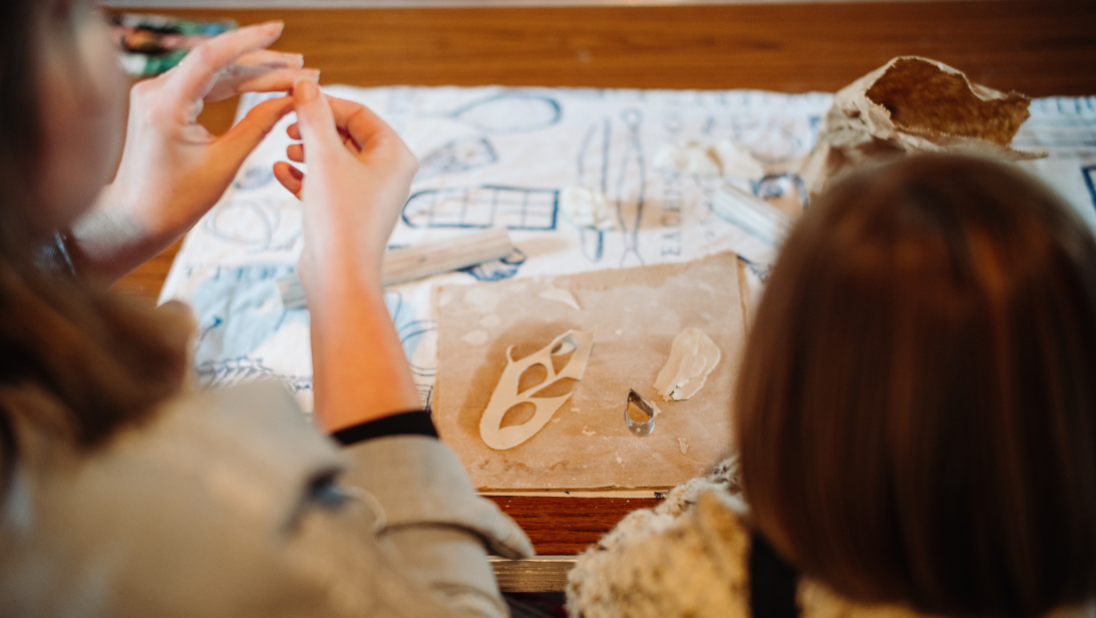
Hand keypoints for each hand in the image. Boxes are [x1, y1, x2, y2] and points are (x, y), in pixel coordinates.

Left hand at [72, 21, 317, 281]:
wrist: (135, 218)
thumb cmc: (175, 200)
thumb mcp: (224, 164)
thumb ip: (258, 126)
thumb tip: (289, 100)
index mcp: (166, 105)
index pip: (211, 57)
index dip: (248, 41)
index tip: (278, 29)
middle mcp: (155, 91)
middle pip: (218, 62)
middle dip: (263, 62)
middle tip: (302, 67)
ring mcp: (156, 94)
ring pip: (214, 72)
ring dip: (254, 72)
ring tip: (293, 74)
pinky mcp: (162, 102)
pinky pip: (205, 85)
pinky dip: (236, 85)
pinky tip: (265, 84)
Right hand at [273, 82, 417, 295]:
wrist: (339, 277)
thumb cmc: (339, 216)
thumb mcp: (322, 157)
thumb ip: (313, 117)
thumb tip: (305, 83)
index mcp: (395, 155)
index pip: (359, 113)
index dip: (324, 104)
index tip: (292, 100)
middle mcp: (389, 173)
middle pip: (347, 135)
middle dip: (314, 129)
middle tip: (286, 127)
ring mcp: (370, 195)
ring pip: (335, 160)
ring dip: (307, 151)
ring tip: (286, 152)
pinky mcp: (350, 213)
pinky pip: (327, 184)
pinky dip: (305, 176)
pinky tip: (280, 173)